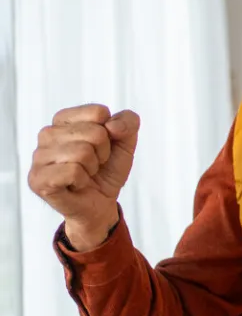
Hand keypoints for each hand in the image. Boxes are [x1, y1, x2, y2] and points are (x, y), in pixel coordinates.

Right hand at [28, 104, 139, 249]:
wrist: (101, 203)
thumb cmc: (107, 170)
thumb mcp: (126, 142)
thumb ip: (128, 122)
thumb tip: (112, 126)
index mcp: (64, 119)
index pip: (98, 112)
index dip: (110, 133)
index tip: (102, 147)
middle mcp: (46, 134)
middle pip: (93, 132)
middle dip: (103, 152)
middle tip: (94, 165)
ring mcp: (38, 157)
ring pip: (82, 152)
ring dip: (92, 167)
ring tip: (85, 174)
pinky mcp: (37, 180)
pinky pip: (72, 171)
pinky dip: (83, 180)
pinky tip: (76, 185)